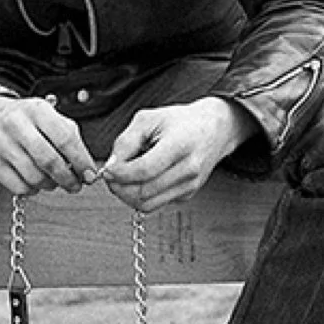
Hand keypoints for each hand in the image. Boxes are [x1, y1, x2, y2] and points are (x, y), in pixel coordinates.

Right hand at [0, 94, 99, 198]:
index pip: (65, 139)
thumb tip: (86, 169)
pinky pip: (19, 187)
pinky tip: (35, 182)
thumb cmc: (25, 119)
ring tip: (54, 181)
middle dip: (68, 178)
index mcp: (37, 110)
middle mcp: (17, 125)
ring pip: (35, 178)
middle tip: (75, 185)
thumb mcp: (48, 116)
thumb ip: (69, 138)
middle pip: (49, 161)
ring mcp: (1, 145)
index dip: (81, 161)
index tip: (90, 175)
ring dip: (51, 185)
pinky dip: (33, 190)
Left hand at [101, 97, 254, 213]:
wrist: (215, 129)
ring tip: (121, 180)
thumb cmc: (181, 121)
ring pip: (148, 204)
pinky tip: (139, 180)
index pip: (145, 170)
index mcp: (180, 145)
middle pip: (144, 192)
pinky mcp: (187, 194)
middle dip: (119, 187)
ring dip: (127, 196)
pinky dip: (140, 196)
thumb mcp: (149, 119)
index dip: (120, 174)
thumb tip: (110, 166)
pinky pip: (156, 203)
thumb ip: (126, 141)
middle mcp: (189, 169)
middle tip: (110, 176)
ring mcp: (190, 185)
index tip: (107, 170)